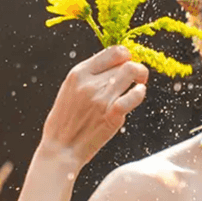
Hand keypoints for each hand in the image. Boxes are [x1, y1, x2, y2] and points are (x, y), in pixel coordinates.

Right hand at [40, 45, 149, 167]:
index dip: (126, 56)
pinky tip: (139, 94)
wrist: (61, 149)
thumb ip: (89, 76)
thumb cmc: (66, 121)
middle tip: (138, 78)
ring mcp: (100, 99)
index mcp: (78, 73)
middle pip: (125, 62)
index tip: (128, 64)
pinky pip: (133, 96)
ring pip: (131, 73)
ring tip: (140, 85)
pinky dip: (140, 93)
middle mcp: (89, 83)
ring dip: (141, 77)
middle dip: (136, 68)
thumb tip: (114, 65)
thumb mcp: (70, 90)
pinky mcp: (111, 116)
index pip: (112, 51)